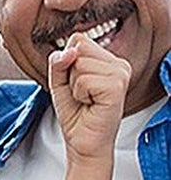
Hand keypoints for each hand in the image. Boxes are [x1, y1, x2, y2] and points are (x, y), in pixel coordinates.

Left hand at [48, 32, 130, 162]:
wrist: (82, 139)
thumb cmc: (75, 111)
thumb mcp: (58, 80)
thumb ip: (59, 60)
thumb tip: (70, 51)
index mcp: (108, 59)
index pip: (78, 39)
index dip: (66, 61)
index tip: (75, 81)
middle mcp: (118, 64)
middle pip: (78, 48)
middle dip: (69, 73)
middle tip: (81, 92)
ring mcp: (120, 74)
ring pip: (79, 63)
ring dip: (74, 85)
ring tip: (86, 98)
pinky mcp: (117, 87)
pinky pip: (84, 79)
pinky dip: (79, 93)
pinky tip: (90, 103)